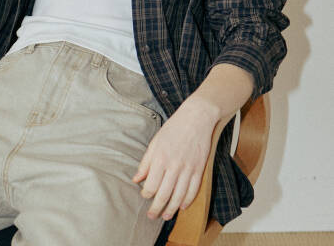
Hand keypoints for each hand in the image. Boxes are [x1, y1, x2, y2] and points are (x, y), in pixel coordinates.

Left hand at [132, 97, 218, 220]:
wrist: (196, 118)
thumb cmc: (173, 128)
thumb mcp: (155, 142)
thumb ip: (145, 162)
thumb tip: (136, 179)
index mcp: (160, 158)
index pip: (151, 185)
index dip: (146, 195)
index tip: (144, 196)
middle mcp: (174, 166)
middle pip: (164, 194)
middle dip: (156, 208)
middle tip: (152, 216)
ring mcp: (188, 169)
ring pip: (178, 196)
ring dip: (171, 209)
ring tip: (166, 216)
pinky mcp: (199, 169)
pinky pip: (193, 190)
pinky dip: (187, 200)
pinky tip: (181, 206)